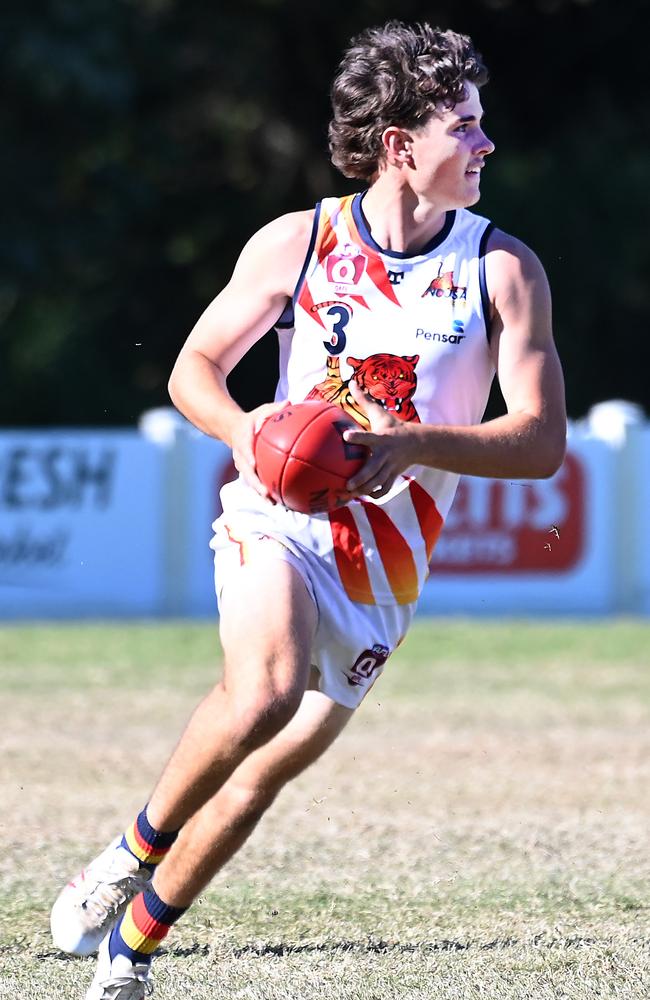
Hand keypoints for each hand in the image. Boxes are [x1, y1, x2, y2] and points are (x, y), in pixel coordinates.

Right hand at [231, 399, 289, 499]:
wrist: (232, 429)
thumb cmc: (252, 419)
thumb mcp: (261, 411)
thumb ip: (274, 408)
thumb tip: (289, 403)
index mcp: (243, 439)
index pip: (244, 447)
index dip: (248, 456)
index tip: (253, 464)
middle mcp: (241, 455)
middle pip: (246, 471)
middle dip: (255, 483)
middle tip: (266, 493)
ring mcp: (242, 465)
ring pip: (250, 481)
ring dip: (260, 492)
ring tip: (273, 503)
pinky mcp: (247, 471)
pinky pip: (255, 482)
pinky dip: (264, 491)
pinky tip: (278, 501)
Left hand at [342, 381, 414, 498]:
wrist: (418, 443)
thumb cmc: (393, 426)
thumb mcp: (380, 413)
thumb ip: (364, 400)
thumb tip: (351, 382)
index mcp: (381, 439)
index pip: (368, 437)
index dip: (358, 437)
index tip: (345, 437)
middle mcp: (385, 455)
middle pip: (374, 469)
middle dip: (361, 478)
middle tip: (347, 484)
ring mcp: (390, 467)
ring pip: (377, 482)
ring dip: (364, 490)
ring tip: (349, 495)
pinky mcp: (393, 476)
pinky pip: (384, 489)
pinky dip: (374, 494)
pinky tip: (362, 497)